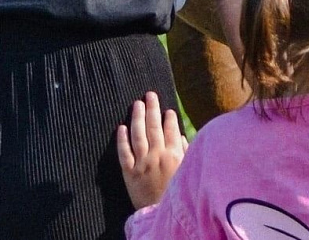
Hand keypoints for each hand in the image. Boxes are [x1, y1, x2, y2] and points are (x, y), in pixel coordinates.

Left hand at [116, 92, 187, 209]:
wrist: (161, 214)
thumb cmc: (177, 192)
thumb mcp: (187, 171)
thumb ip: (185, 152)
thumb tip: (179, 136)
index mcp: (174, 155)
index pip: (171, 130)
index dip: (168, 118)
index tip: (166, 110)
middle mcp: (158, 156)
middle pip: (153, 127)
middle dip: (152, 108)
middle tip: (149, 94)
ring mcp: (142, 163)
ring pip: (138, 135)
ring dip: (137, 117)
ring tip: (136, 103)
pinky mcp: (129, 173)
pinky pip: (124, 153)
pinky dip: (122, 139)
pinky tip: (121, 127)